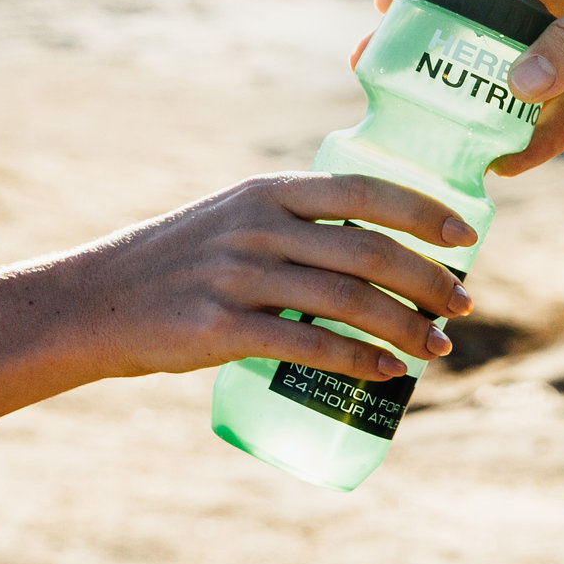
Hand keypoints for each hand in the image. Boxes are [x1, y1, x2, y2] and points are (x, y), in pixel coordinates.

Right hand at [72, 173, 477, 381]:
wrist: (95, 301)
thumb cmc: (180, 261)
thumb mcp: (235, 216)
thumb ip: (295, 221)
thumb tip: (377, 244)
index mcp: (269, 190)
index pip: (365, 190)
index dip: (423, 211)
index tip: (467, 234)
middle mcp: (259, 225)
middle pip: (368, 251)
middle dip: (428, 280)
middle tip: (464, 304)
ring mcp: (239, 276)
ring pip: (347, 301)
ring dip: (405, 327)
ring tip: (438, 347)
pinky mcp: (220, 328)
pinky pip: (307, 345)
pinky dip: (357, 360)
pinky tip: (387, 373)